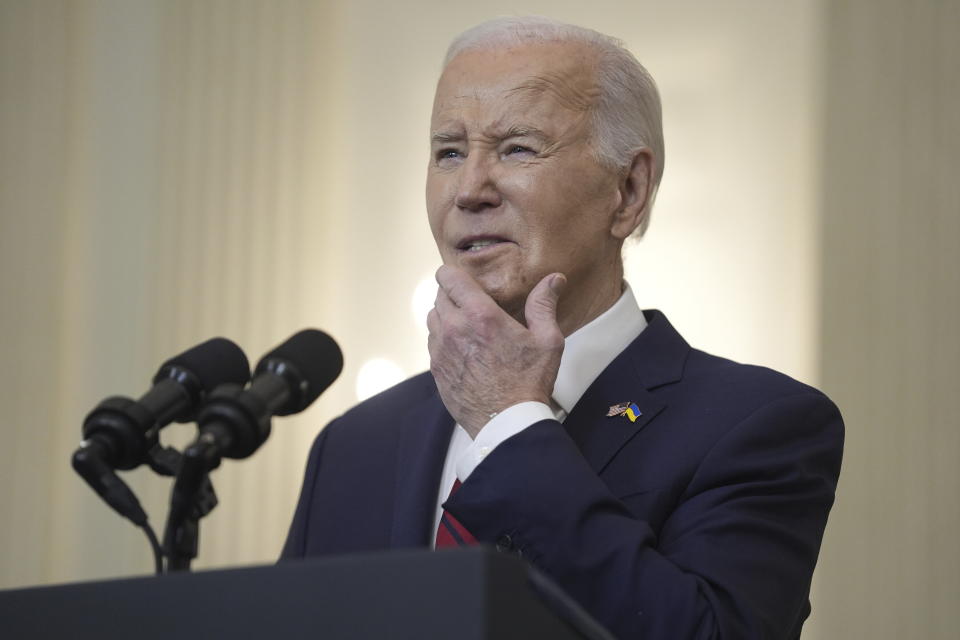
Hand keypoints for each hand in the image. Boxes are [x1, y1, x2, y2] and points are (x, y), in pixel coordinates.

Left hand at [426, 265, 566, 437]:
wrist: (507, 423)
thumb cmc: (528, 382)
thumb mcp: (547, 341)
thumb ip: (544, 305)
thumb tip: (553, 279)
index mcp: (479, 316)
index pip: (448, 277)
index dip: (453, 274)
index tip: (465, 279)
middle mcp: (453, 329)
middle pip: (438, 296)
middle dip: (453, 295)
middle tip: (472, 304)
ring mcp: (441, 351)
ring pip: (432, 319)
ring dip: (446, 316)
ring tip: (467, 325)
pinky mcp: (436, 370)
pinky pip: (432, 343)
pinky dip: (443, 339)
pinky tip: (463, 348)